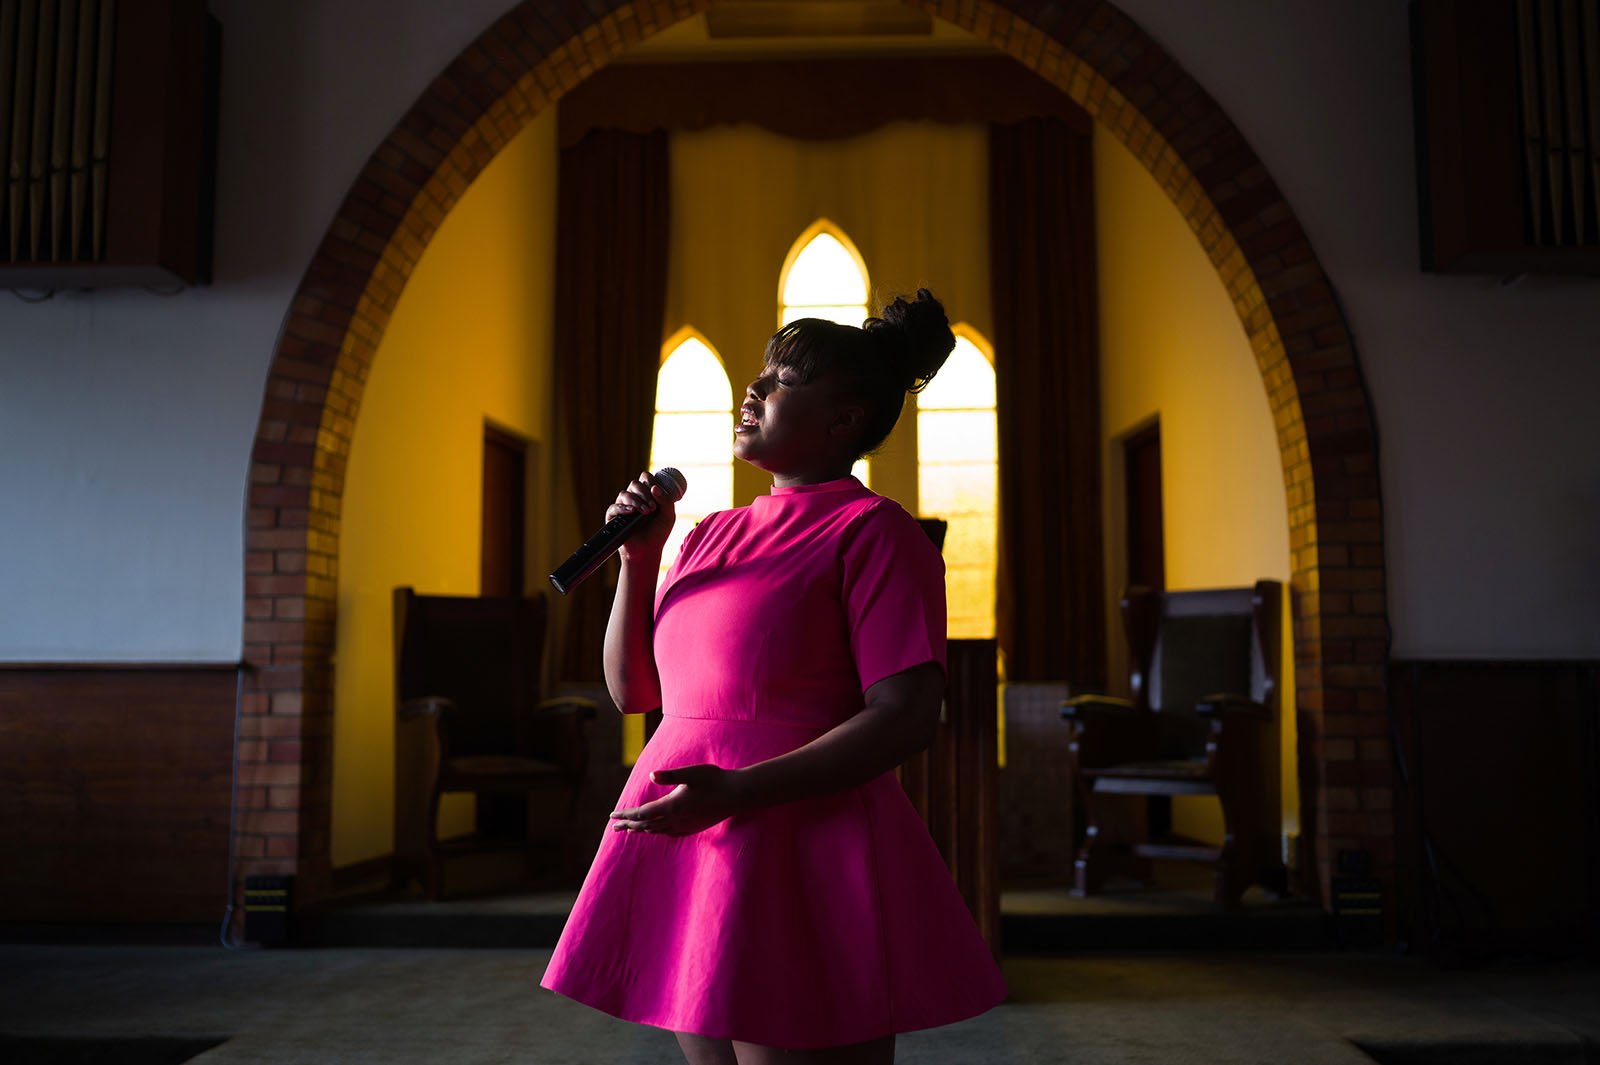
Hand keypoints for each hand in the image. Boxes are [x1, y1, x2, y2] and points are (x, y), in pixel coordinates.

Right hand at [608, 470, 675, 561]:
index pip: (645, 478)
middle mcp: (634, 498)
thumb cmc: (659, 533)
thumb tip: (654, 487)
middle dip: (644, 493)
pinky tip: (632, 512)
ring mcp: (623, 507)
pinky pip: (614, 507)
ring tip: (646, 512)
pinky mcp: (614, 517)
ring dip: (636, 501)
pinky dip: (622, 508)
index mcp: (647, 494)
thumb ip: (666, 500)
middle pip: (634, 484)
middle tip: (652, 507)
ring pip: (624, 494)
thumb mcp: (668, 516)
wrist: (648, 550)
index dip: (650, 481)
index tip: (656, 491)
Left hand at [609, 763, 743, 835]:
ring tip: (631, 830)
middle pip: (646, 825)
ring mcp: (685, 825)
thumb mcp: (692, 773)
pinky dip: (658, 832)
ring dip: (642, 829)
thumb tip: (651, 775)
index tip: (613, 816)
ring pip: (657, 830)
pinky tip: (657, 831)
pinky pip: (670, 833)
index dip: (626, 814)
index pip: (642, 813)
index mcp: (672, 805)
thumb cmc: (714, 780)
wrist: (737, 795)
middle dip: (629, 825)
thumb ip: (670, 775)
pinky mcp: (693, 827)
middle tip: (614, 827)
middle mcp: (676, 819)